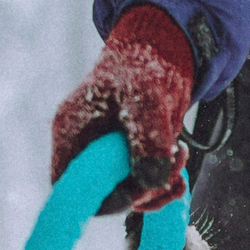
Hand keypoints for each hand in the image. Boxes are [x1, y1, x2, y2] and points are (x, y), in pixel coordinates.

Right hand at [50, 5, 194, 211]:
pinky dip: (164, 181)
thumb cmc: (143, 65)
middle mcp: (85, 147)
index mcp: (72, 131)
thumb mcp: (146, 98)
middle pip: (101, 195)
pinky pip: (142, 183)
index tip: (136, 191)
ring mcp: (106, 153)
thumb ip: (148, 138)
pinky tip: (180, 163)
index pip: (69, 185)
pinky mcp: (128, 156)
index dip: (98, 198)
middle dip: (140, 191)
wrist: (162, 51)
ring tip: (180, 158)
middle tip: (170, 171)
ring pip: (126, 193)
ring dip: (158, 186)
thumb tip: (152, 182)